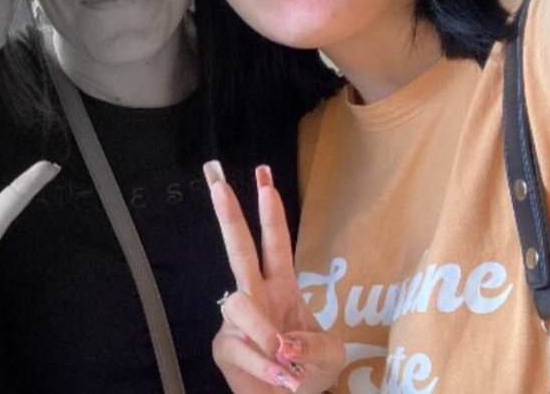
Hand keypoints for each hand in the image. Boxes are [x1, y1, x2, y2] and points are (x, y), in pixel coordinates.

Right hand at [203, 162, 343, 392]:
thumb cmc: (308, 372)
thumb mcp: (329, 355)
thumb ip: (314, 344)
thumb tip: (283, 342)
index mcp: (281, 287)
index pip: (275, 243)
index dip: (270, 212)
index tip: (264, 176)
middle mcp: (256, 297)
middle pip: (239, 249)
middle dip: (230, 216)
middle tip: (219, 184)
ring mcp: (236, 321)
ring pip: (240, 304)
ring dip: (267, 332)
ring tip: (287, 358)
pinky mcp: (225, 347)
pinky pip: (242, 348)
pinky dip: (267, 367)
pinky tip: (284, 378)